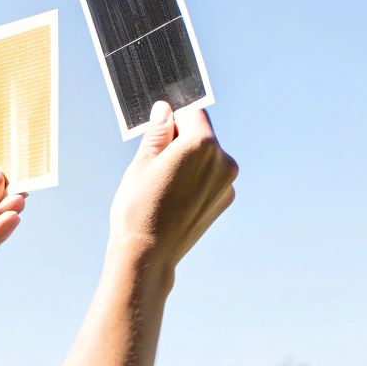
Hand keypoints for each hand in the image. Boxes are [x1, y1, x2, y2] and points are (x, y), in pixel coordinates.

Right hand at [108, 102, 237, 272]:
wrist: (148, 255)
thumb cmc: (139, 208)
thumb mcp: (142, 162)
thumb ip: (159, 132)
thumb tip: (165, 110)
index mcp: (202, 144)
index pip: (192, 111)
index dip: (173, 117)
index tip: (159, 130)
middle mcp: (223, 161)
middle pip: (202, 133)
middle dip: (182, 140)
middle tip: (156, 164)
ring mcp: (228, 183)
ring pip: (207, 156)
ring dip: (190, 160)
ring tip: (165, 184)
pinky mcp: (225, 200)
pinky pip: (211, 177)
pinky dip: (197, 179)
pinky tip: (176, 197)